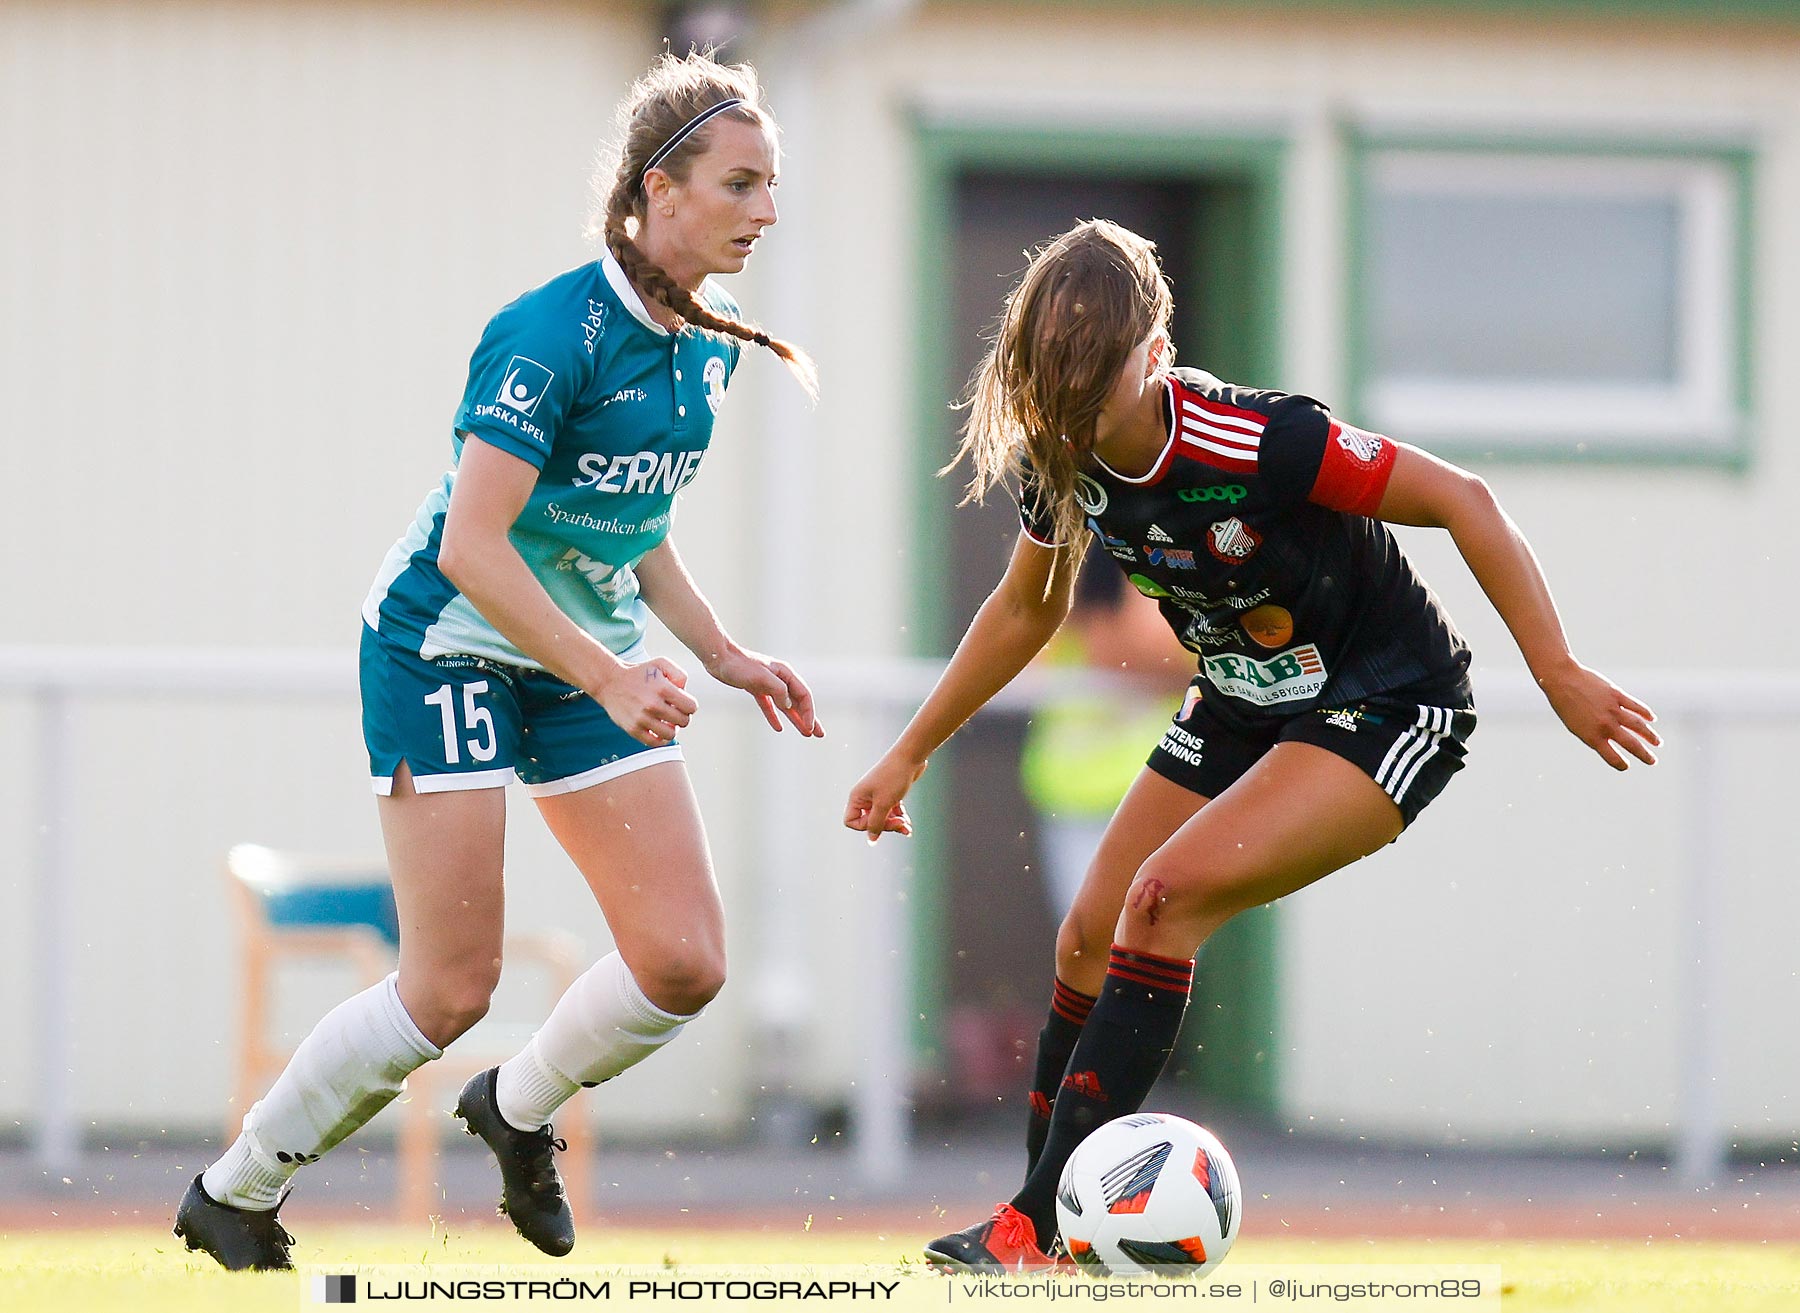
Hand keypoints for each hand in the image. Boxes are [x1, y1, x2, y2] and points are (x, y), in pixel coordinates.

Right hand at [591, 657, 698, 746]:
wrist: (610, 682)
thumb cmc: (639, 673)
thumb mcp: (661, 663)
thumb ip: (680, 674)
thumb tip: (685, 692)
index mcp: (663, 688)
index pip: (691, 707)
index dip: (690, 705)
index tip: (683, 703)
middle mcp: (653, 705)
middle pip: (683, 721)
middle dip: (683, 716)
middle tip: (675, 712)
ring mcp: (642, 719)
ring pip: (671, 734)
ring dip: (672, 729)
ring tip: (667, 721)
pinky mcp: (633, 729)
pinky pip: (655, 742)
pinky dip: (661, 739)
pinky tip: (659, 730)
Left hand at [706, 646, 823, 737]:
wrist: (719, 658)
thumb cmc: (739, 665)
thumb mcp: (761, 677)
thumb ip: (778, 690)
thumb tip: (789, 705)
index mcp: (785, 673)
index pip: (804, 695)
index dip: (809, 712)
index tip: (810, 728)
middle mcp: (780, 679)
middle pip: (799, 702)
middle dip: (809, 719)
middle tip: (819, 735)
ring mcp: (768, 684)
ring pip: (786, 706)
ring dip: (796, 720)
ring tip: (805, 734)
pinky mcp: (756, 689)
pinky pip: (769, 706)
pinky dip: (774, 717)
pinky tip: (778, 728)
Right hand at [843, 752, 926, 844]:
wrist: (910, 756)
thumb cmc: (894, 776)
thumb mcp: (884, 803)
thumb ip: (876, 823)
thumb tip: (871, 839)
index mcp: (857, 797)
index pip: (851, 821)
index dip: (865, 827)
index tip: (880, 822)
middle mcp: (865, 797)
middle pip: (870, 821)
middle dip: (885, 826)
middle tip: (900, 823)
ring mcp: (878, 795)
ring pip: (883, 818)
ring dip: (894, 824)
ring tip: (907, 827)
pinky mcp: (891, 794)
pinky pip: (891, 812)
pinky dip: (899, 818)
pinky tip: (908, 824)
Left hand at [1537, 661, 1659, 770]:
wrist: (1562, 680)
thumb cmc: (1565, 705)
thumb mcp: (1576, 726)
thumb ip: (1595, 735)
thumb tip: (1613, 742)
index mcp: (1592, 737)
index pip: (1612, 757)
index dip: (1621, 764)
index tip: (1626, 766)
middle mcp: (1605, 725)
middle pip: (1631, 744)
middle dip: (1644, 754)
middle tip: (1653, 761)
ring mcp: (1613, 710)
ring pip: (1639, 726)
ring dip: (1650, 736)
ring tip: (1657, 742)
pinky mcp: (1617, 695)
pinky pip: (1636, 706)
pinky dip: (1646, 713)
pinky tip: (1652, 719)